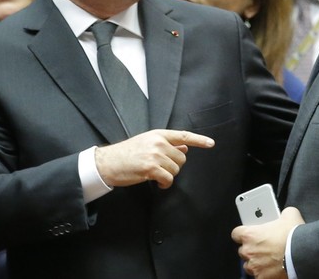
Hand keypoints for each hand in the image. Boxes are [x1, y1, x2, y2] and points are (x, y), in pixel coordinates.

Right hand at [94, 129, 213, 188]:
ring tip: (154, 174)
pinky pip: (168, 179)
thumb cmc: (125, 154)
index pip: (183, 136)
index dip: (199, 140)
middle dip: (173, 166)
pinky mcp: (151, 168)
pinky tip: (158, 183)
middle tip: (159, 168)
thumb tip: (184, 147)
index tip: (211, 143)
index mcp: (157, 135)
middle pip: (181, 159)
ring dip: (168, 176)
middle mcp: (158, 143)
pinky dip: (165, 183)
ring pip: (175, 170)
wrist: (107, 162)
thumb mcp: (146, 143)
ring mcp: (155, 155)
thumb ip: (166, 144)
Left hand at [232, 207, 303, 278]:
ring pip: (249, 265)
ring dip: (256, 262)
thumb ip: (282, 214)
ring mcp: (254, 266)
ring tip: (268, 260)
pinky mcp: (262, 278)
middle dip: (252, 249)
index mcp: (249, 235)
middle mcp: (248, 251)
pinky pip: (258, 276)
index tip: (248, 235)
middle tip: (264, 247)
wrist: (303, 254)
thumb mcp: (289, 215)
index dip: (243, 234)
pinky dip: (264, 274)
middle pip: (243, 250)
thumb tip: (285, 214)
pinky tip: (272, 270)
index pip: (236, 234)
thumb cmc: (293, 236)